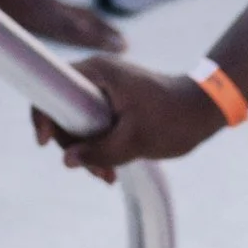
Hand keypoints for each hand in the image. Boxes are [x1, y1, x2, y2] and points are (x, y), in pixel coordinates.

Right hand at [33, 55, 222, 181]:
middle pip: (63, 109)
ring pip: (78, 119)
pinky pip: (92, 121)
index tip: (45, 143)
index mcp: (96, 72)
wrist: (205, 110)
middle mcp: (96, 74)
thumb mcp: (135, 140)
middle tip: (93, 172)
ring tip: (107, 176)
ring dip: (88, 150)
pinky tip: (111, 168)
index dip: (42, 115)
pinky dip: (98, 144)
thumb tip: (66, 162)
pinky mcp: (113, 100)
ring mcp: (104, 87)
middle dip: (74, 145)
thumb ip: (99, 152)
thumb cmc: (174, 119)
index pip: (51, 86)